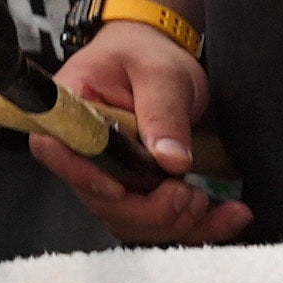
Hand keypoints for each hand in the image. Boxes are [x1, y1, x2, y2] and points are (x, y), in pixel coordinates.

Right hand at [35, 20, 247, 245]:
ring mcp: (106, 175)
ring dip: (175, 225)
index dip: (82, 176)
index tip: (120, 188)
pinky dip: (195, 228)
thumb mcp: (161, 73)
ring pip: (129, 221)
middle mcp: (80, 150)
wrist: (157, 59)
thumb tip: (171, 161)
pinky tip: (227, 216)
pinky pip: (155, 223)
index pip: (54, 149)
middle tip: (190, 195)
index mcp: (70, 109)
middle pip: (98, 200)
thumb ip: (163, 113)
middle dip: (149, 211)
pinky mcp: (133, 192)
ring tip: (212, 203)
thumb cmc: (147, 54)